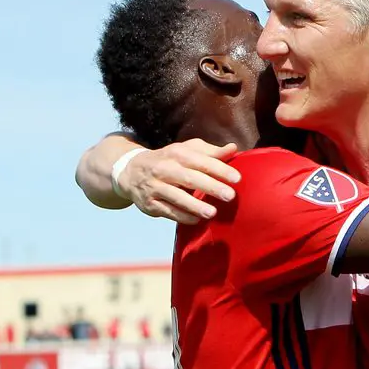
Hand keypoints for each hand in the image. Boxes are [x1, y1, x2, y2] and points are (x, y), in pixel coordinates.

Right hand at [117, 139, 241, 224]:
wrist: (131, 171)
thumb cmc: (169, 160)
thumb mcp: (187, 150)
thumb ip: (211, 152)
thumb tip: (233, 148)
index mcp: (178, 153)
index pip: (201, 161)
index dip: (220, 169)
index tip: (237, 178)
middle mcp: (165, 168)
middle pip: (190, 178)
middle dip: (211, 187)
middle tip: (230, 196)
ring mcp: (155, 186)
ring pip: (176, 196)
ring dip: (195, 205)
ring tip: (212, 212)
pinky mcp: (149, 203)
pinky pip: (167, 211)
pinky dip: (182, 216)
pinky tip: (197, 220)